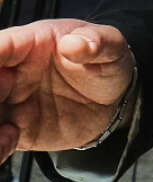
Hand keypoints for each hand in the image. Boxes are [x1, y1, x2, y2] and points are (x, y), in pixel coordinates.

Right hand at [0, 19, 134, 158]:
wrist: (113, 98)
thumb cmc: (103, 62)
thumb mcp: (111, 46)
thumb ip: (98, 41)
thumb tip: (78, 43)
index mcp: (26, 43)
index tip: (3, 73)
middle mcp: (8, 72)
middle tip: (4, 95)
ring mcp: (8, 102)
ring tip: (8, 127)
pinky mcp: (14, 129)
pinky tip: (10, 140)